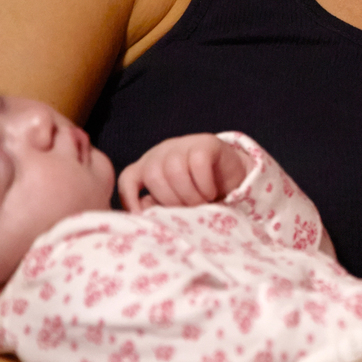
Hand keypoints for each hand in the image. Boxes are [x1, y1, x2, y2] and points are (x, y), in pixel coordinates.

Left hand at [118, 133, 249, 209]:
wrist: (233, 175)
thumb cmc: (199, 192)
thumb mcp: (176, 201)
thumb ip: (158, 205)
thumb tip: (142, 212)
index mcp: (148, 167)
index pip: (128, 178)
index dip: (129, 198)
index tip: (142, 218)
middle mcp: (161, 153)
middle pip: (154, 175)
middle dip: (171, 200)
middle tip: (189, 211)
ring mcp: (182, 145)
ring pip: (174, 169)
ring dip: (189, 194)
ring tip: (202, 204)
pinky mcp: (205, 142)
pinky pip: (198, 163)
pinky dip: (204, 184)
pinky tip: (211, 192)